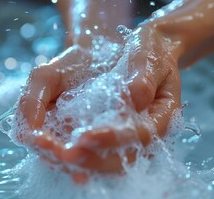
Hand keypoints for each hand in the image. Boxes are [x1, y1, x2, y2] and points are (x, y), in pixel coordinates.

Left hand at [17, 24, 180, 182]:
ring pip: (107, 163)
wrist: (141, 49)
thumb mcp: (148, 53)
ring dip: (79, 163)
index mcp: (162, 114)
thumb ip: (144, 75)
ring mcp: (128, 138)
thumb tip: (135, 97)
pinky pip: (95, 153)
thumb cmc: (147, 49)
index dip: (114, 138)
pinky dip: (74, 156)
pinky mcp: (111, 136)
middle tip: (62, 154)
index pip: (140, 135)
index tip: (86, 137)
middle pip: (122, 160)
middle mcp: (147, 133)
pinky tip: (51, 152)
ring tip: (50, 154)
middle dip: (91, 160)